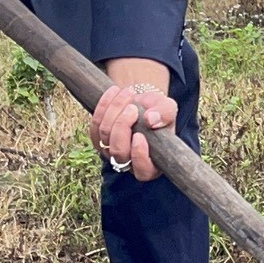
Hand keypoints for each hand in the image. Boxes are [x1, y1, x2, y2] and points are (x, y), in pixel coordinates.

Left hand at [90, 57, 176, 180]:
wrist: (143, 104)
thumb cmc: (158, 112)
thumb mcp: (168, 110)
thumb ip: (165, 114)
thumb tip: (151, 120)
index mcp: (151, 163)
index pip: (143, 171)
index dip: (139, 156)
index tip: (139, 136)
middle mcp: (129, 162)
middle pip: (119, 151)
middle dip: (122, 126)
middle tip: (133, 107)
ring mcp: (110, 152)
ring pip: (105, 135)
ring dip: (114, 110)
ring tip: (128, 93)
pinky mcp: (98, 139)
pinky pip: (95, 124)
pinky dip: (104, 105)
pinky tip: (115, 92)